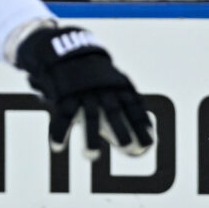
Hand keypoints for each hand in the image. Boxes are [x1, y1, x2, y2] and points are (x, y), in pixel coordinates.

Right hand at [15, 26, 154, 157]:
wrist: (65, 50)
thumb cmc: (97, 75)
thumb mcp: (116, 81)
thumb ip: (128, 102)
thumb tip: (148, 129)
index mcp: (119, 86)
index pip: (134, 107)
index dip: (142, 125)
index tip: (150, 143)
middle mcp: (103, 88)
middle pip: (114, 111)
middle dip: (120, 130)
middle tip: (127, 148)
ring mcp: (83, 91)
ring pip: (88, 116)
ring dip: (90, 138)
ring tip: (91, 157)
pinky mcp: (63, 93)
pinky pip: (62, 114)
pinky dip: (59, 132)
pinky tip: (58, 147)